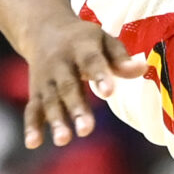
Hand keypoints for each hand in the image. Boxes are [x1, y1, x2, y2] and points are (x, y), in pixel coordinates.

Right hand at [20, 17, 146, 148]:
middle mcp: (59, 63)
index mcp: (80, 47)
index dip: (99, 75)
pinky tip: (33, 144)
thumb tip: (142, 68)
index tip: (109, 92)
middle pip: (68, 87)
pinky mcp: (36, 92)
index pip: (90, 61)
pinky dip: (31, 126)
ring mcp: (46, 80)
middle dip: (76, 109)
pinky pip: (32, 110)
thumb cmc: (82, 40)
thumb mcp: (103, 40)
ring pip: (50, 101)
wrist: (43, 29)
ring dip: (55, 121)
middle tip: (86, 130)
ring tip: (63, 140)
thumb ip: (120, 57)